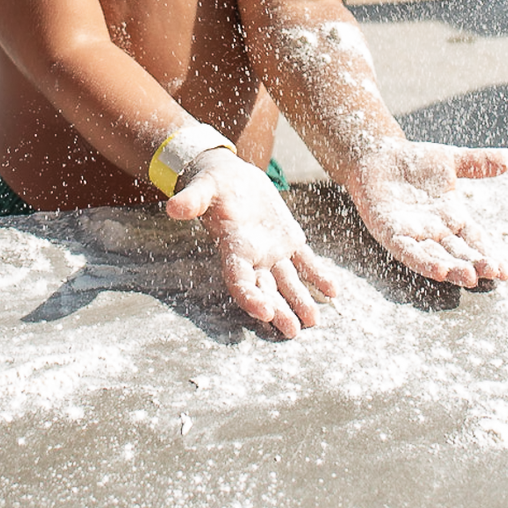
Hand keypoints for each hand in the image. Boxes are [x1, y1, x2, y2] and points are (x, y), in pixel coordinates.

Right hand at [167, 150, 335, 336]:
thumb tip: (174, 207)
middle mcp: (253, 256)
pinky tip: (333, 291)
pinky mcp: (289, 239)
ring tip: (313, 321)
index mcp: (232, 247)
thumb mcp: (203, 186)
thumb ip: (191, 199)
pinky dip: (319, 275)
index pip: (239, 280)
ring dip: (301, 300)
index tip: (264, 312)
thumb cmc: (212, 182)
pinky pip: (306, 261)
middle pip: (266, 289)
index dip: (249, 297)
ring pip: (288, 281)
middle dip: (279, 310)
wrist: (231, 177)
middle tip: (293, 331)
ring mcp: (272, 251)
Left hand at [343, 138, 507, 286]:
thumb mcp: (450, 160)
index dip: (490, 254)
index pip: (475, 240)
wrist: (377, 155)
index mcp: (452, 216)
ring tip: (470, 277)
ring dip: (452, 269)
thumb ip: (477, 162)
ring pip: (436, 257)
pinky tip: (438, 270)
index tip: (505, 270)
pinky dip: (423, 261)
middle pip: (459, 253)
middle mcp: (435, 230)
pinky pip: (408, 250)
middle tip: (494, 273)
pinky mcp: (390, 232)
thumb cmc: (414, 161)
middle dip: (477, 264)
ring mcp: (413, 234)